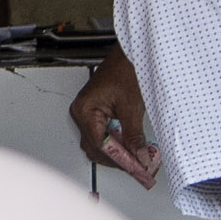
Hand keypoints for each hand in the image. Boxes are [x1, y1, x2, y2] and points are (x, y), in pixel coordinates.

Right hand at [68, 54, 157, 183]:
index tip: (135, 167)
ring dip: (116, 152)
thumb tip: (138, 156)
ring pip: (98, 144)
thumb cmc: (125, 69)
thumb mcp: (132, 106)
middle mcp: (81, 112)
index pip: (99, 145)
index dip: (118, 159)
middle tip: (137, 166)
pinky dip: (115, 143)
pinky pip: (101, 134)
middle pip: (95, 148)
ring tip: (136, 158)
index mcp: (85, 109)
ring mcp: (87, 112)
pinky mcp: (95, 112)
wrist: (130, 53)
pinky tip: (129, 146)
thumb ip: (134, 136)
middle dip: (117, 159)